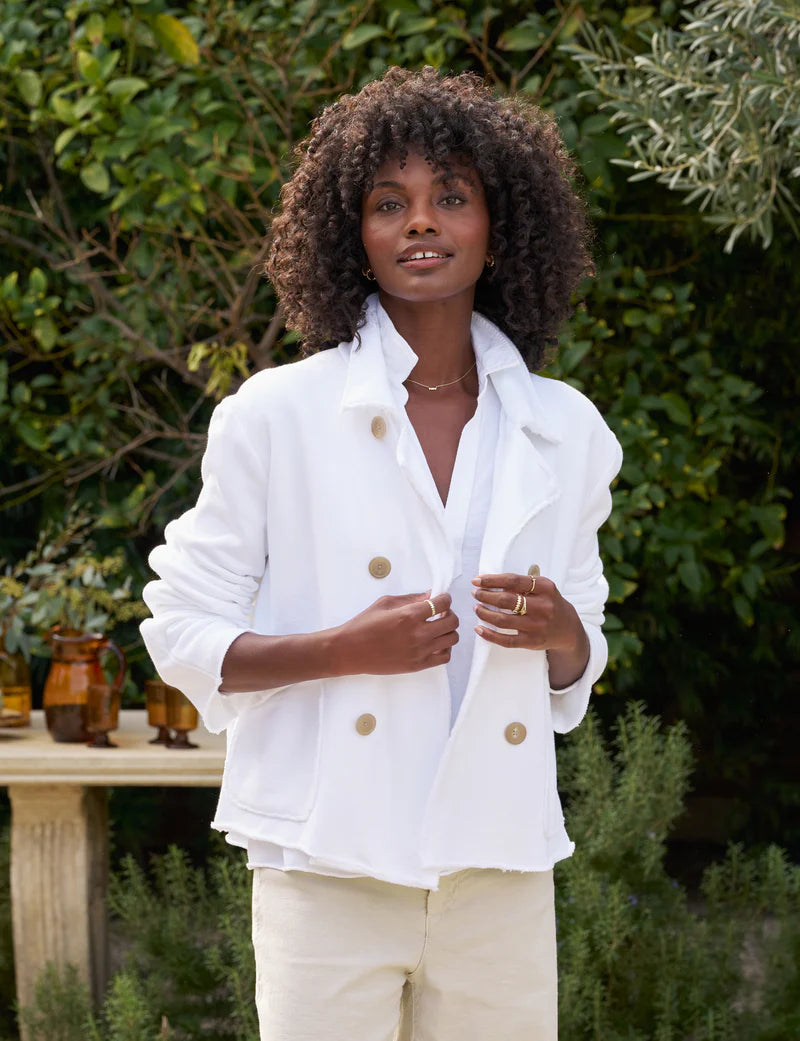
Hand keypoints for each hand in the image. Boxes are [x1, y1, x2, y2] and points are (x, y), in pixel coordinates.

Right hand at [334, 592, 458, 675]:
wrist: (349, 651)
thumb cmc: (363, 625)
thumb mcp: (385, 603)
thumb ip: (411, 599)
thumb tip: (430, 595)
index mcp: (409, 615)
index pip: (442, 603)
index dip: (445, 598)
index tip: (442, 599)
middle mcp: (418, 634)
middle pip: (452, 621)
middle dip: (449, 613)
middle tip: (439, 613)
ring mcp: (419, 651)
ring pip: (452, 639)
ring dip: (448, 630)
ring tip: (437, 628)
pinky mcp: (418, 665)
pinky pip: (445, 657)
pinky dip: (445, 648)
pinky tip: (435, 643)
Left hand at [472, 572, 588, 686]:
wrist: (568, 629)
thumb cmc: (549, 604)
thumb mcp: (542, 588)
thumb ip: (520, 585)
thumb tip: (490, 584)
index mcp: (545, 588)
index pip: (513, 580)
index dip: (492, 580)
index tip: (477, 580)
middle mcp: (543, 606)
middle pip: (506, 600)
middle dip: (485, 596)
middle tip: (475, 593)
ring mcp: (537, 626)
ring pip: (503, 620)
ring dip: (485, 613)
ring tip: (477, 608)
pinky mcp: (532, 642)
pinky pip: (506, 640)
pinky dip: (489, 635)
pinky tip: (479, 628)